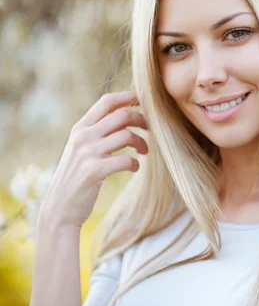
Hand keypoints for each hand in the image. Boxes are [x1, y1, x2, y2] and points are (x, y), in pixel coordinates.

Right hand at [38, 91, 147, 229]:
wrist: (60, 207)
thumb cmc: (77, 176)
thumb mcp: (81, 148)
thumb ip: (97, 131)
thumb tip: (123, 115)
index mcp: (80, 128)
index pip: (107, 101)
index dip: (128, 98)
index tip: (144, 102)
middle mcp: (83, 136)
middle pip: (122, 115)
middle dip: (142, 120)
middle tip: (150, 130)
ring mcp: (87, 153)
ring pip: (126, 135)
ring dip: (142, 143)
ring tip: (144, 152)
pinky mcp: (94, 171)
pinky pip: (125, 160)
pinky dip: (135, 164)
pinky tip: (134, 168)